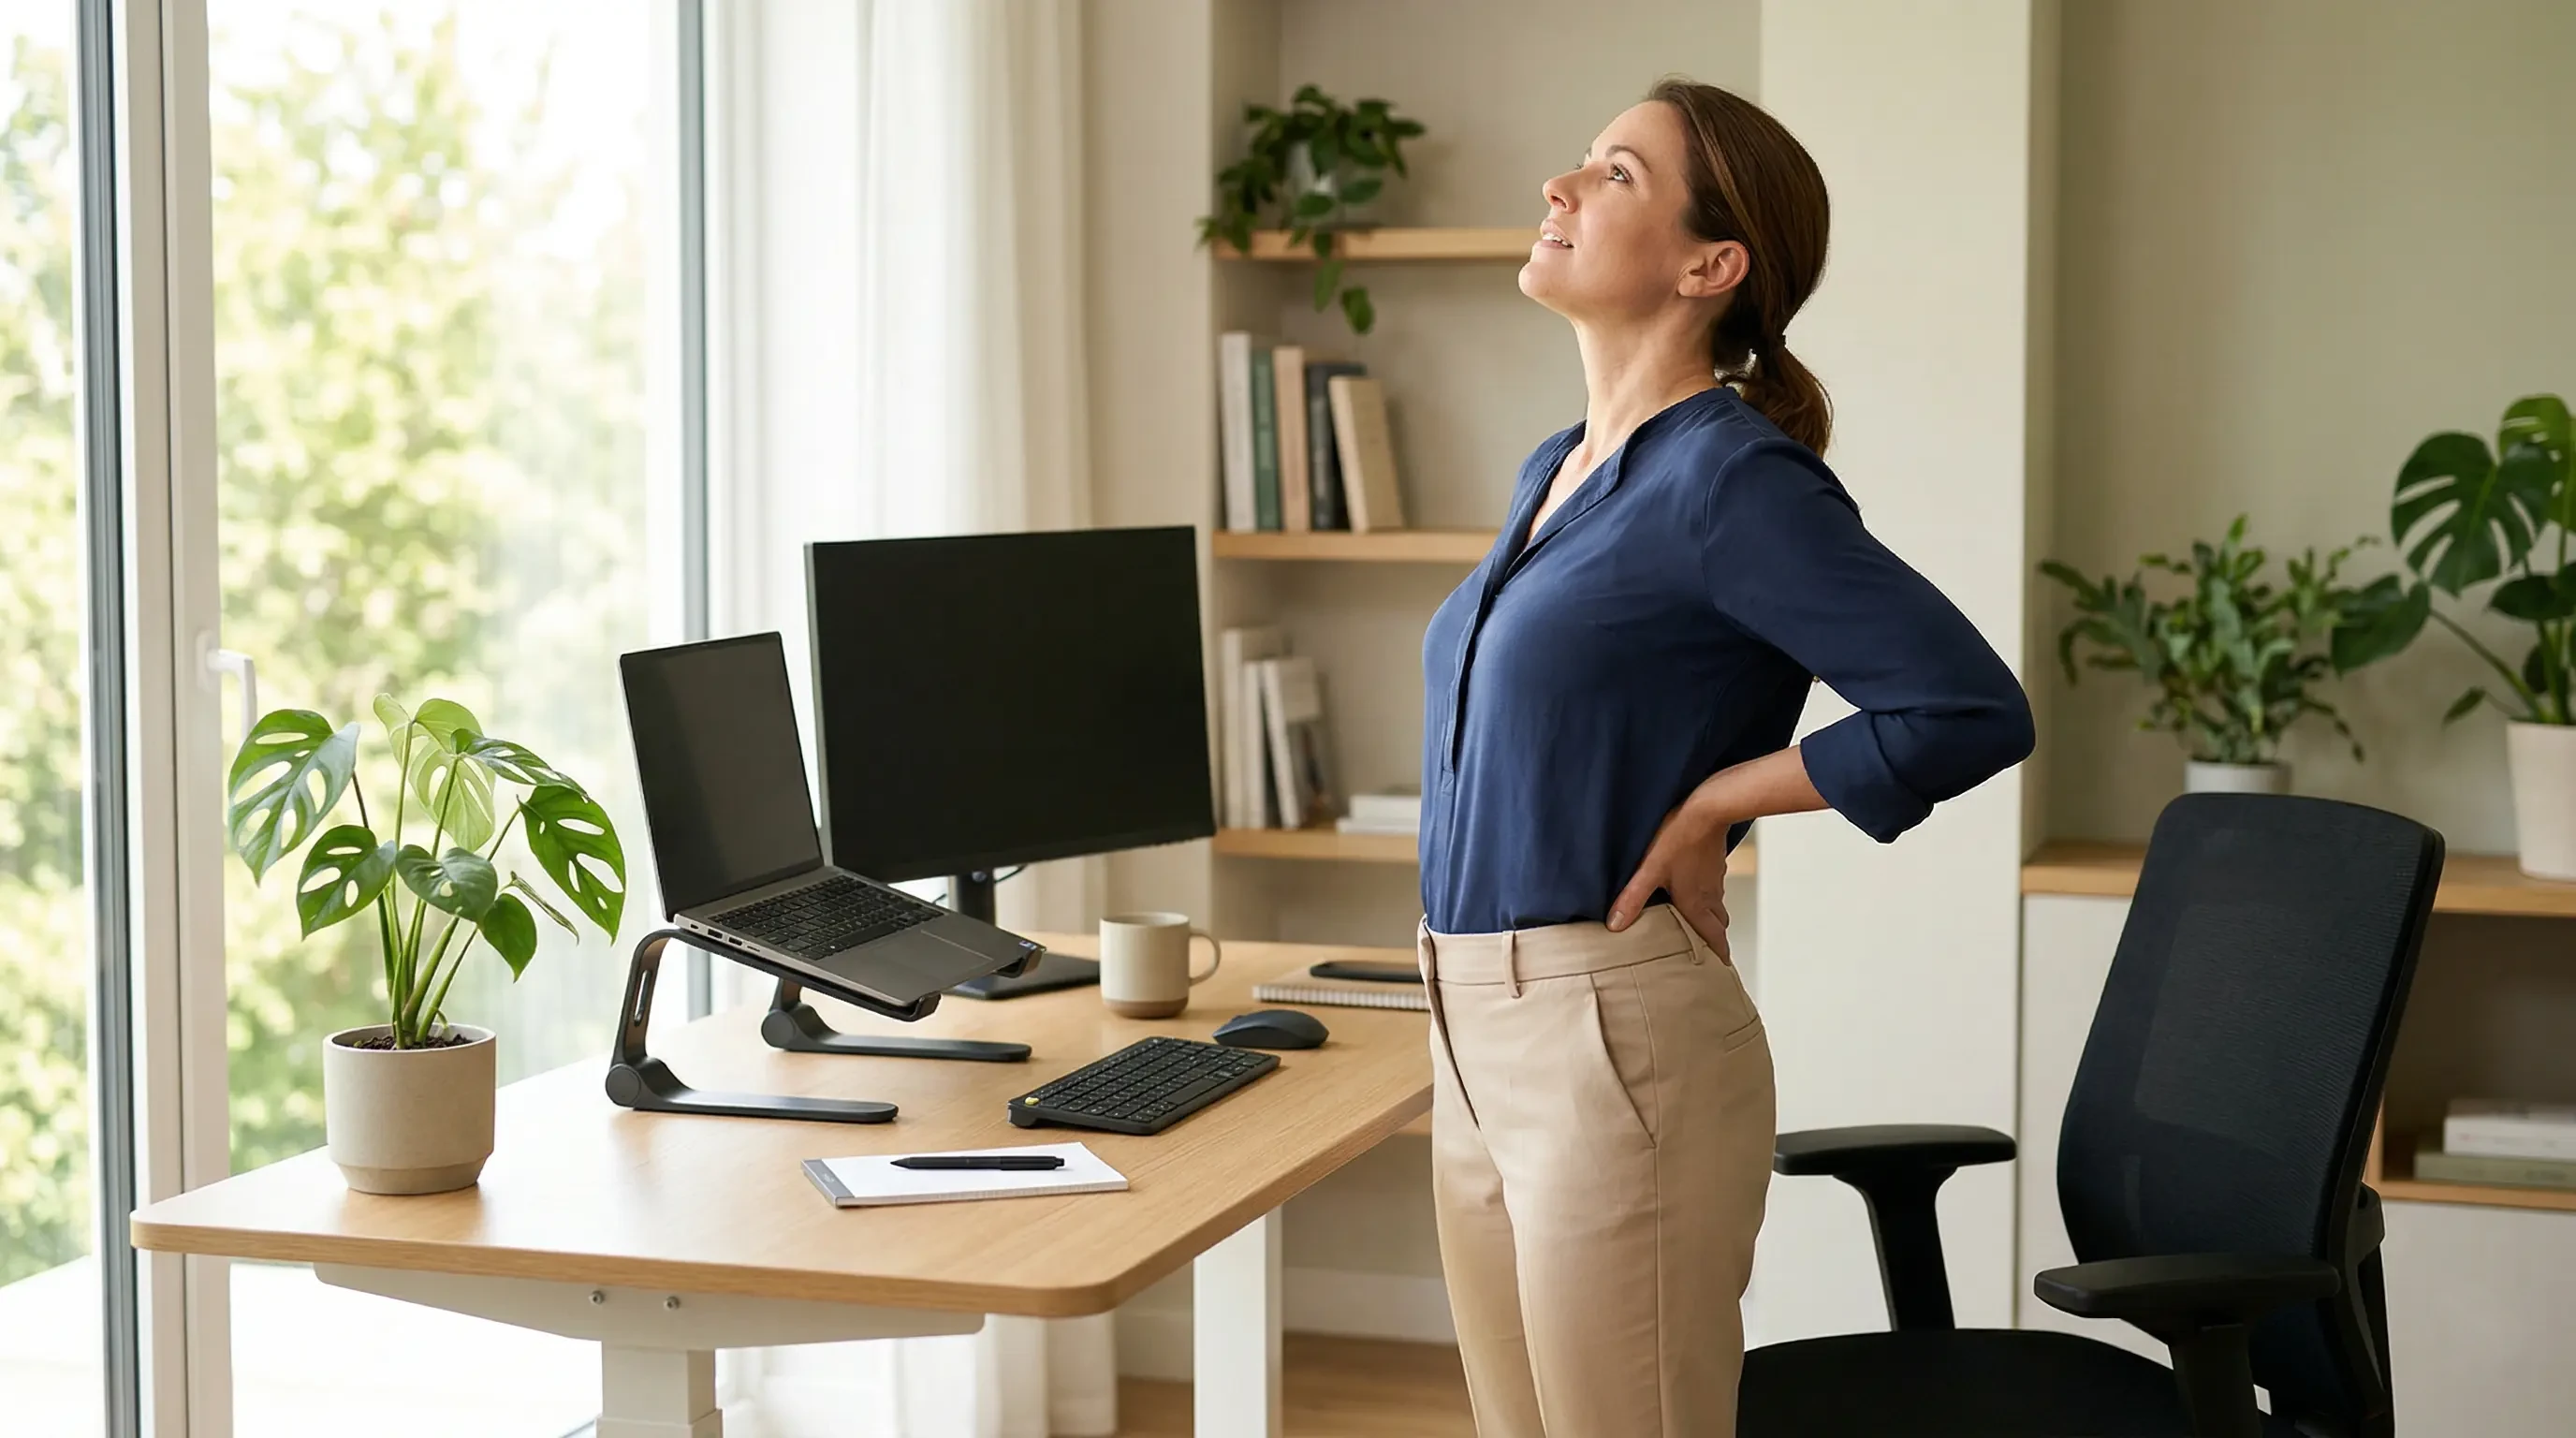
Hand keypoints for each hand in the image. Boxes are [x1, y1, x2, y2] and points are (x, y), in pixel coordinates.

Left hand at [1608, 795, 1732, 962]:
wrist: (1708, 808)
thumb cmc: (1680, 838)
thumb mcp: (1650, 870)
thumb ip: (1632, 898)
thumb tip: (1614, 925)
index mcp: (1697, 904)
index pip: (1714, 938)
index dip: (1718, 955)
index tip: (1720, 970)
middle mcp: (1710, 895)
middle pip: (1717, 926)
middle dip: (1713, 940)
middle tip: (1706, 952)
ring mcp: (1714, 879)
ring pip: (1716, 907)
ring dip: (1710, 919)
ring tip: (1697, 926)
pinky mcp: (1714, 863)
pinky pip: (1713, 888)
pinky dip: (1707, 898)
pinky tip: (1693, 890)